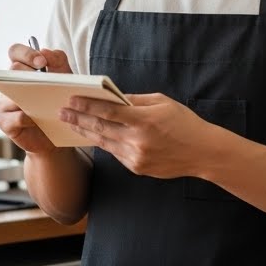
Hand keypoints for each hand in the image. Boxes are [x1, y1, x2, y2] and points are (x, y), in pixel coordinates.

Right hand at [0, 43, 73, 154]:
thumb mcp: (64, 79)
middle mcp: (8, 84)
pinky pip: (13, 117)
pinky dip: (27, 118)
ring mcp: (3, 103)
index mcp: (21, 69)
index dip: (26, 53)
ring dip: (28, 98)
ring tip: (45, 103)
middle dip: (29, 73)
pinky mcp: (4, 122)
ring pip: (9, 95)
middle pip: (11, 70)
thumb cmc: (56, 102)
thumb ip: (58, 61)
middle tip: (45, 82)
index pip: (15, 51)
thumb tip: (45, 51)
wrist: (55, 133)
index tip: (42, 61)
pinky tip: (37, 121)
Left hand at [59, 93, 219, 178]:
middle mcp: (137, 140)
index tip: (71, 100)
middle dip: (78, 119)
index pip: (108, 111)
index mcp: (144, 120)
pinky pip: (115, 153)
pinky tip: (93, 136)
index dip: (87, 106)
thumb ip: (136, 100)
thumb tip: (113, 96)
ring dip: (86, 132)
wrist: (202, 153)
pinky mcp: (137, 168)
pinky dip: (104, 143)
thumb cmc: (184, 123)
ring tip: (71, 124)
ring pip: (104, 142)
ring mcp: (136, 157)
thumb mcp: (162, 102)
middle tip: (62, 113)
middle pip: (100, 128)